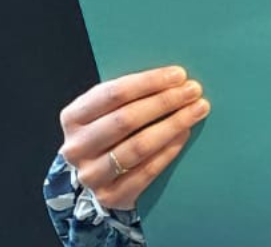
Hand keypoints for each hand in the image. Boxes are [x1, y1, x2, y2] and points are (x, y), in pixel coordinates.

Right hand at [58, 66, 210, 210]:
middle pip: (126, 120)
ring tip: (197, 110)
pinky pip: (147, 171)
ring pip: (138, 146)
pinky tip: (185, 134)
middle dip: (165, 102)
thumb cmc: (112, 131)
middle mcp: (76, 148)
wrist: (100, 175)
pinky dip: (169, 150)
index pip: (113, 94)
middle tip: (194, 91)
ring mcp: (91, 175)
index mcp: (73, 118)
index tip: (179, 74)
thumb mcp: (109, 110)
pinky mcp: (110, 196)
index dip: (149, 82)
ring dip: (173, 125)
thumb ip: (131, 95)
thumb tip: (174, 78)